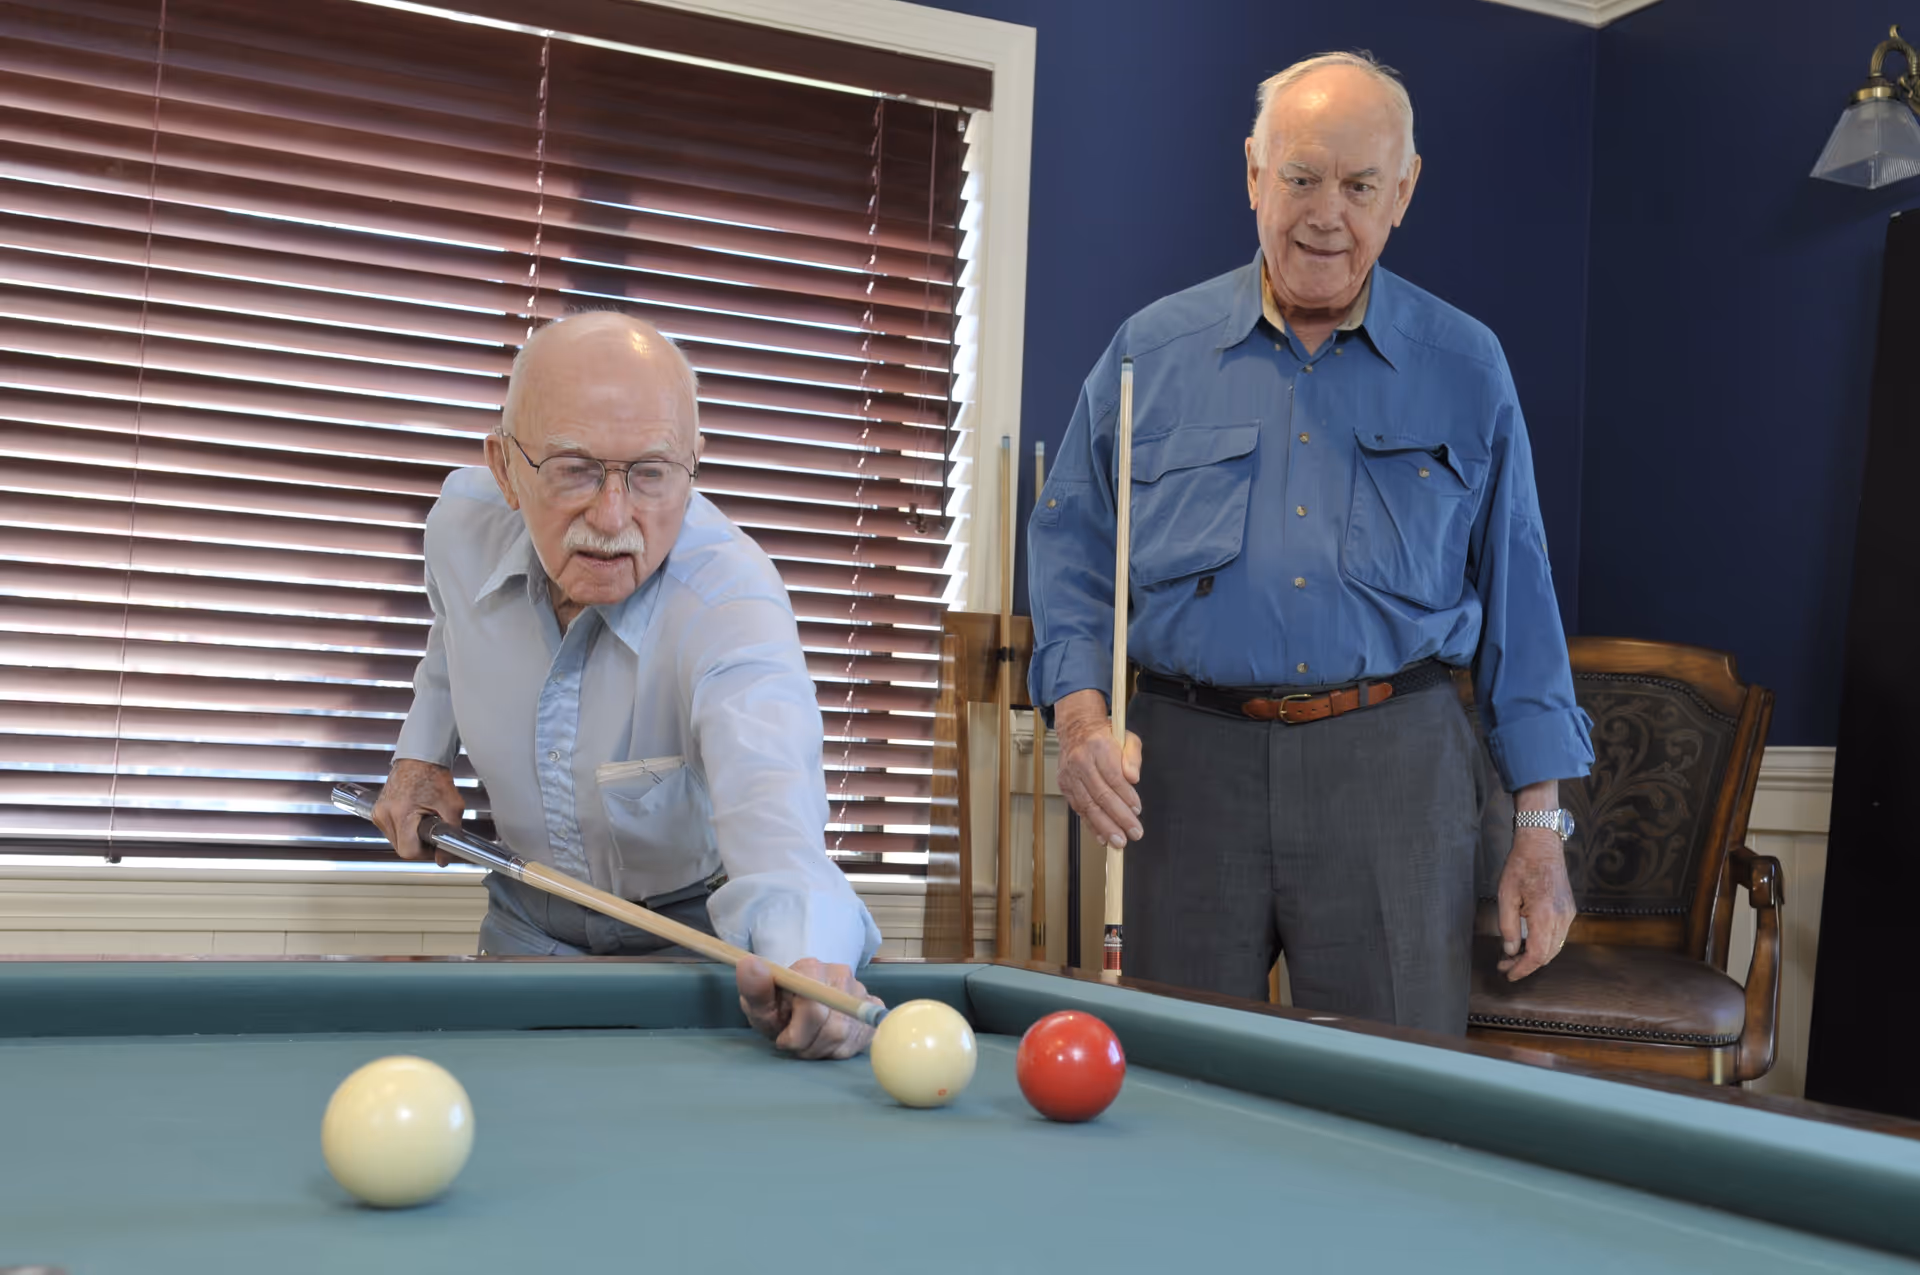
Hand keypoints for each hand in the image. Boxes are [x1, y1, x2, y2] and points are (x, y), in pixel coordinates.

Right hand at [370, 759, 462, 865]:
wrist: (420, 757)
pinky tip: (414, 818)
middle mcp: (384, 814)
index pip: (408, 851)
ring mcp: (379, 812)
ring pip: (395, 841)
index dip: (426, 853)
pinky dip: (404, 830)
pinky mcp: (377, 810)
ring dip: (411, 838)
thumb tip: (443, 859)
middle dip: (419, 845)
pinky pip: (391, 831)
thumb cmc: (434, 776)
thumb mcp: (452, 806)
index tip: (436, 846)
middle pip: (401, 848)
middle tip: (433, 832)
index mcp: (400, 813)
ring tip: (424, 821)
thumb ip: (452, 834)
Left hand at [737, 956, 881, 1059]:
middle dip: (808, 1045)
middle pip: (832, 1028)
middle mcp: (841, 975)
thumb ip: (753, 988)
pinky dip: (841, 1048)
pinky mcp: (872, 1007)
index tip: (784, 1038)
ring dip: (822, 1049)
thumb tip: (750, 964)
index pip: (813, 1010)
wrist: (797, 1004)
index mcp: (811, 968)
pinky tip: (827, 1040)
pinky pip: (860, 1040)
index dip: (797, 1034)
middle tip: (795, 1043)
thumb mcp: (758, 1004)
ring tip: (809, 1041)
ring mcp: (860, 991)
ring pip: (845, 1038)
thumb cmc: (777, 1008)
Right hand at [1053, 688, 1143, 848]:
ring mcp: (1070, 775)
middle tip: (1133, 833)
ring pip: (1088, 805)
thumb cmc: (1105, 736)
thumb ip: (1133, 756)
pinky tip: (1102, 837)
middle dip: (1119, 817)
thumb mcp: (1127, 737)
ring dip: (1105, 826)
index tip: (1137, 809)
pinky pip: (1079, 809)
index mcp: (1098, 746)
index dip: (1126, 796)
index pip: (1113, 776)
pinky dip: (1091, 825)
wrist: (1076, 730)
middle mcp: (1081, 761)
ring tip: (1119, 841)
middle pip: (1100, 795)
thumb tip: (1133, 778)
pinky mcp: (1065, 786)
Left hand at [1496, 824, 1576, 980]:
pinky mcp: (1569, 910)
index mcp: (1544, 914)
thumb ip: (1508, 926)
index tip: (1509, 974)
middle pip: (1548, 955)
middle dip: (1526, 964)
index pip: (1537, 954)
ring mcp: (1568, 914)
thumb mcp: (1505, 895)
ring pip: (1555, 947)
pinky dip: (1544, 944)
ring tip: (1514, 956)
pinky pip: (1558, 936)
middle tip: (1505, 965)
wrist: (1542, 845)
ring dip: (1536, 955)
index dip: (1523, 969)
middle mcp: (1561, 917)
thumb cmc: (1521, 866)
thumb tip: (1510, 950)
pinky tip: (1528, 942)